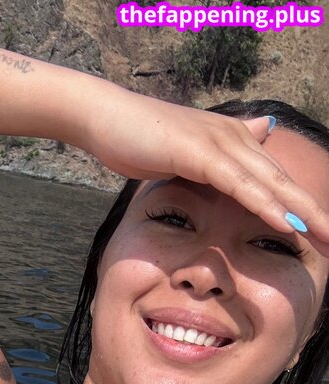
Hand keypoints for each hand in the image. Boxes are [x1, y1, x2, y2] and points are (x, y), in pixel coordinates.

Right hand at [83, 85, 328, 255]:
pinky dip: (265, 205)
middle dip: (312, 214)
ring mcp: (220, 143)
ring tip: (324, 237)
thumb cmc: (139, 138)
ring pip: (271, 184)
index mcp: (234, 142)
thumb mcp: (186, 152)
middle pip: (284, 182)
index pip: (275, 180)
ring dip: (301, 213)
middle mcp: (236, 138)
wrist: (105, 118)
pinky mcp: (202, 153)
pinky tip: (286, 223)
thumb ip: (217, 157)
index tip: (319, 235)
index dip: (301, 207)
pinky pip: (241, 185)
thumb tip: (255, 135)